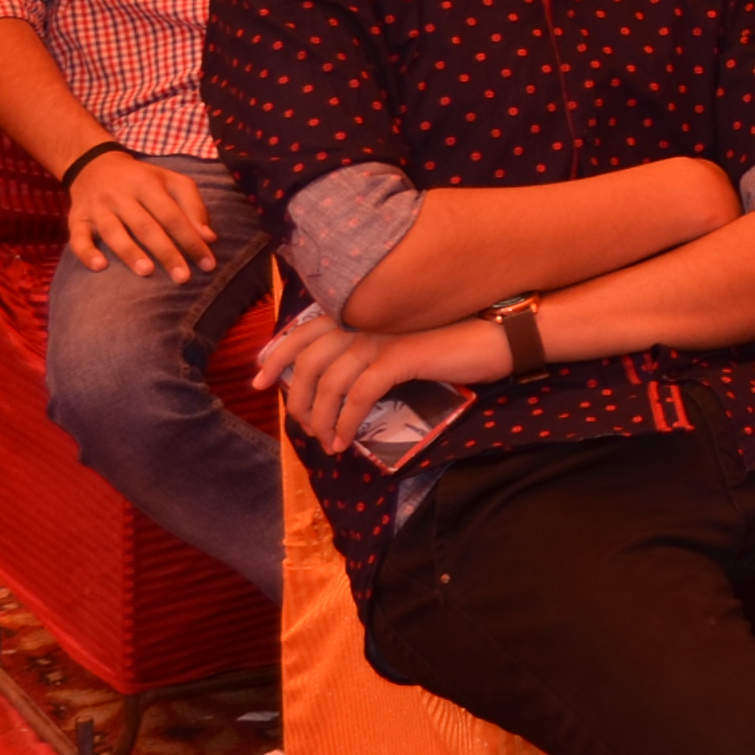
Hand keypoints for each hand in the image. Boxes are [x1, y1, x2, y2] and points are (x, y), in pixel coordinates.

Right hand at [64, 148, 220, 277]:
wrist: (94, 165)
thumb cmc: (142, 180)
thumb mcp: (170, 181)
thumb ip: (193, 206)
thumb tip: (209, 238)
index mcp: (148, 184)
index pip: (173, 215)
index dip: (191, 240)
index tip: (208, 264)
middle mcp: (121, 195)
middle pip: (146, 226)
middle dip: (166, 252)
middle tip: (183, 278)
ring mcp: (97, 208)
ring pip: (113, 232)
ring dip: (130, 252)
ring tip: (147, 272)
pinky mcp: (76, 219)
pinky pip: (77, 237)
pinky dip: (87, 253)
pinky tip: (100, 267)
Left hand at [249, 304, 491, 452]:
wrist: (494, 336)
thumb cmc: (449, 341)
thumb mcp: (398, 340)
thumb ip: (365, 348)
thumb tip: (331, 379)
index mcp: (360, 312)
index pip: (302, 331)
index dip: (275, 356)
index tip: (260, 381)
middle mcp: (364, 319)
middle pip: (308, 362)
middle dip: (296, 400)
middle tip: (302, 426)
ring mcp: (381, 336)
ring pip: (329, 383)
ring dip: (321, 420)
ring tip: (328, 442)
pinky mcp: (400, 357)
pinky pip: (359, 395)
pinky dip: (346, 422)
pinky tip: (346, 440)